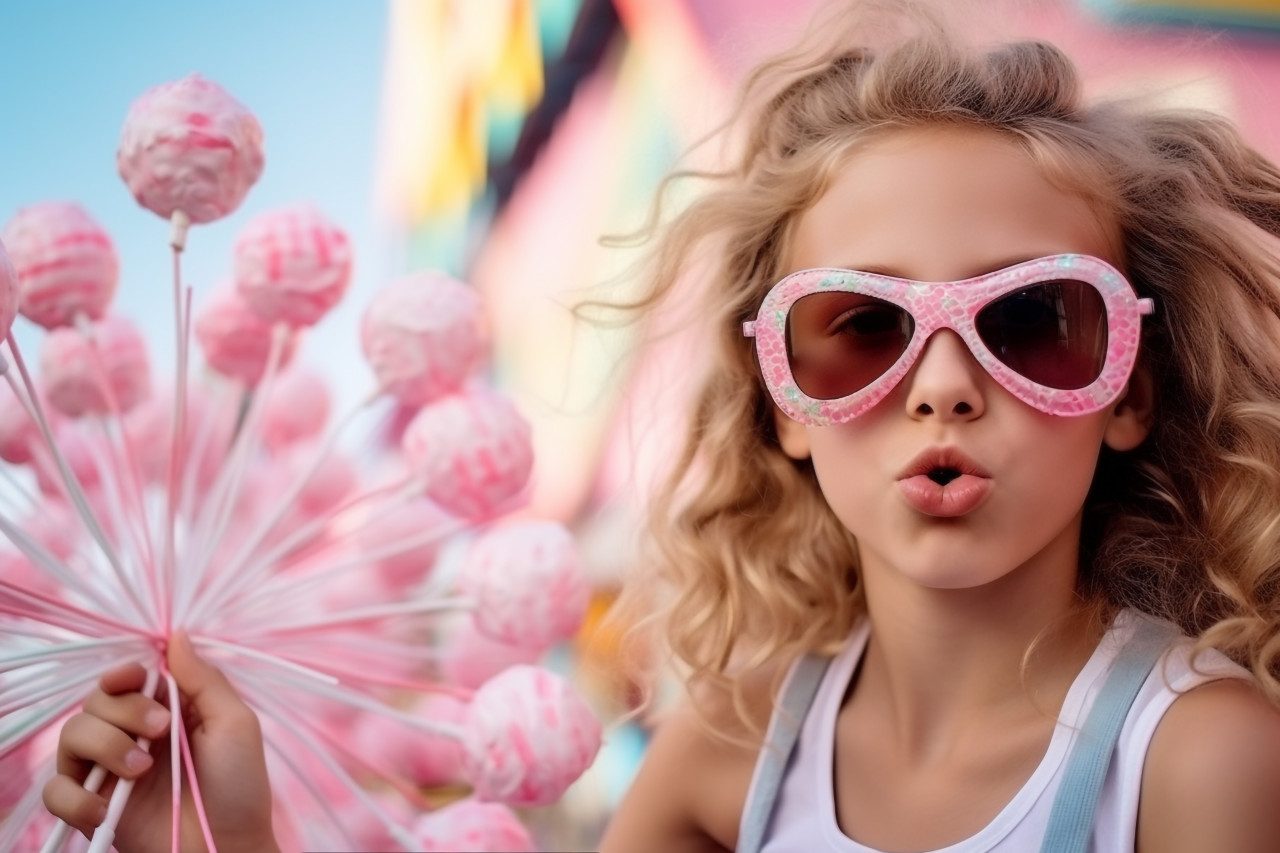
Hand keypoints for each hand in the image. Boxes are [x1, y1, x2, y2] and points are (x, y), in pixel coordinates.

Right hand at [42, 632, 280, 852]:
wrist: (226, 849)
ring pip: (71, 736)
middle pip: (96, 700)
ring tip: (141, 771)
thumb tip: (176, 634)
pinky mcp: (91, 808)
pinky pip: (55, 790)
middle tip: (161, 732)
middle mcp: (133, 736)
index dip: (121, 673)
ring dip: (104, 746)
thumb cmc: (239, 787)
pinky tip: (107, 807)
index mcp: (167, 710)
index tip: (132, 679)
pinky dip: (75, 796)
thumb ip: (203, 679)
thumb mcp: (234, 724)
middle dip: (124, 710)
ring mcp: (109, 772)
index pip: (125, 678)